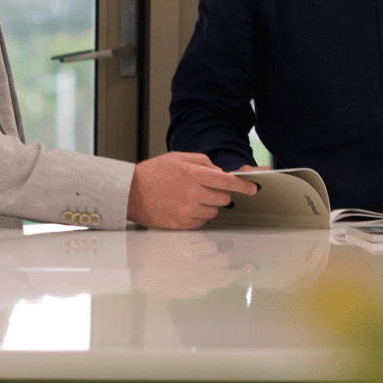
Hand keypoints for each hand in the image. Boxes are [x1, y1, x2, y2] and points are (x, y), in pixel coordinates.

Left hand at [126, 233, 250, 296]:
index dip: (239, 272)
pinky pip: (199, 237)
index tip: (250, 267)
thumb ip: (199, 289)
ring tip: (189, 253)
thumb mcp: (177, 292)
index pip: (225, 278)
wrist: (132, 264)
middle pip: (222, 260)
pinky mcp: (181, 240)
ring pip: (212, 246)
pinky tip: (183, 245)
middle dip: (217, 260)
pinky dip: (195, 240)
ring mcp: (189, 253)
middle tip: (205, 260)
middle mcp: (195, 269)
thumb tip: (217, 284)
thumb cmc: (153, 279)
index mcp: (194, 285)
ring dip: (205, 249)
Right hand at [127, 152, 256, 230]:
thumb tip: (221, 172)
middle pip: (224, 199)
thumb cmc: (153, 173)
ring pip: (213, 212)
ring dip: (209, 206)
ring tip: (191, 198)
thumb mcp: (178, 158)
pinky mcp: (181, 224)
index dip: (243, 186)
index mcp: (193, 175)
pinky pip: (201, 223)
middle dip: (221, 195)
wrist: (129, 192)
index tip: (253, 188)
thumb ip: (203, 163)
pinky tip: (185, 208)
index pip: (227, 182)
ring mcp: (187, 211)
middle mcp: (192, 194)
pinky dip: (198, 216)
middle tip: (208, 190)